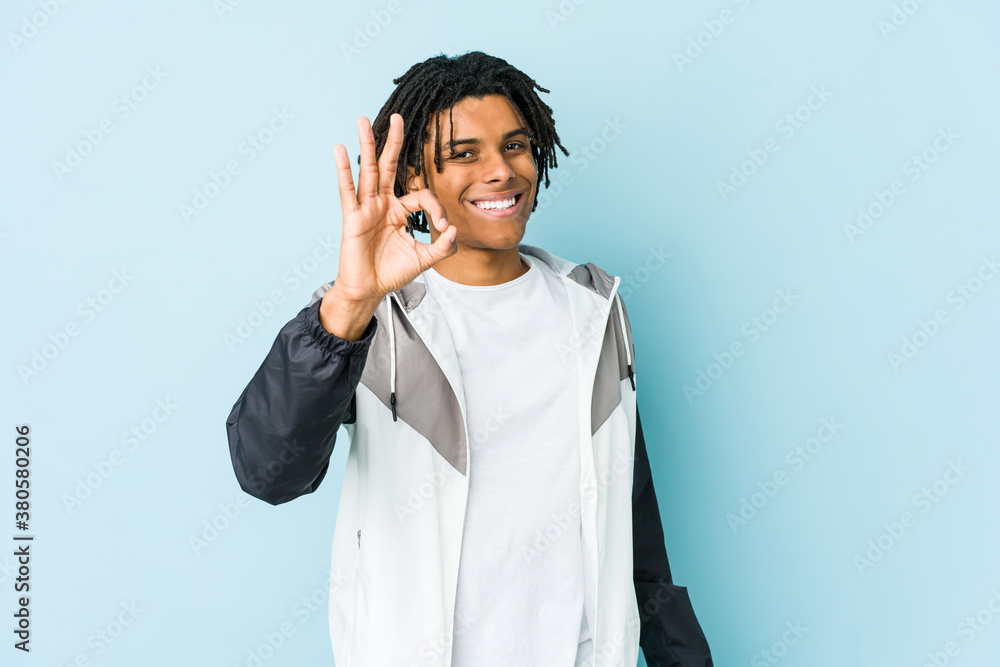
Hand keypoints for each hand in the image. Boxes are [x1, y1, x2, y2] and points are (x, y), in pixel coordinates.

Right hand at [327, 113, 456, 306]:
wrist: (369, 290)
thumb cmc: (392, 273)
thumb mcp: (424, 259)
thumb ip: (443, 247)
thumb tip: (454, 230)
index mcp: (400, 212)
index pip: (421, 196)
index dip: (436, 207)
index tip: (444, 225)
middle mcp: (382, 204)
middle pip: (389, 167)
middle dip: (393, 142)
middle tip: (398, 117)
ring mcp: (366, 208)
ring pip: (368, 171)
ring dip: (367, 145)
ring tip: (362, 120)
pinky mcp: (352, 218)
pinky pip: (347, 190)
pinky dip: (344, 170)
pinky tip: (340, 149)